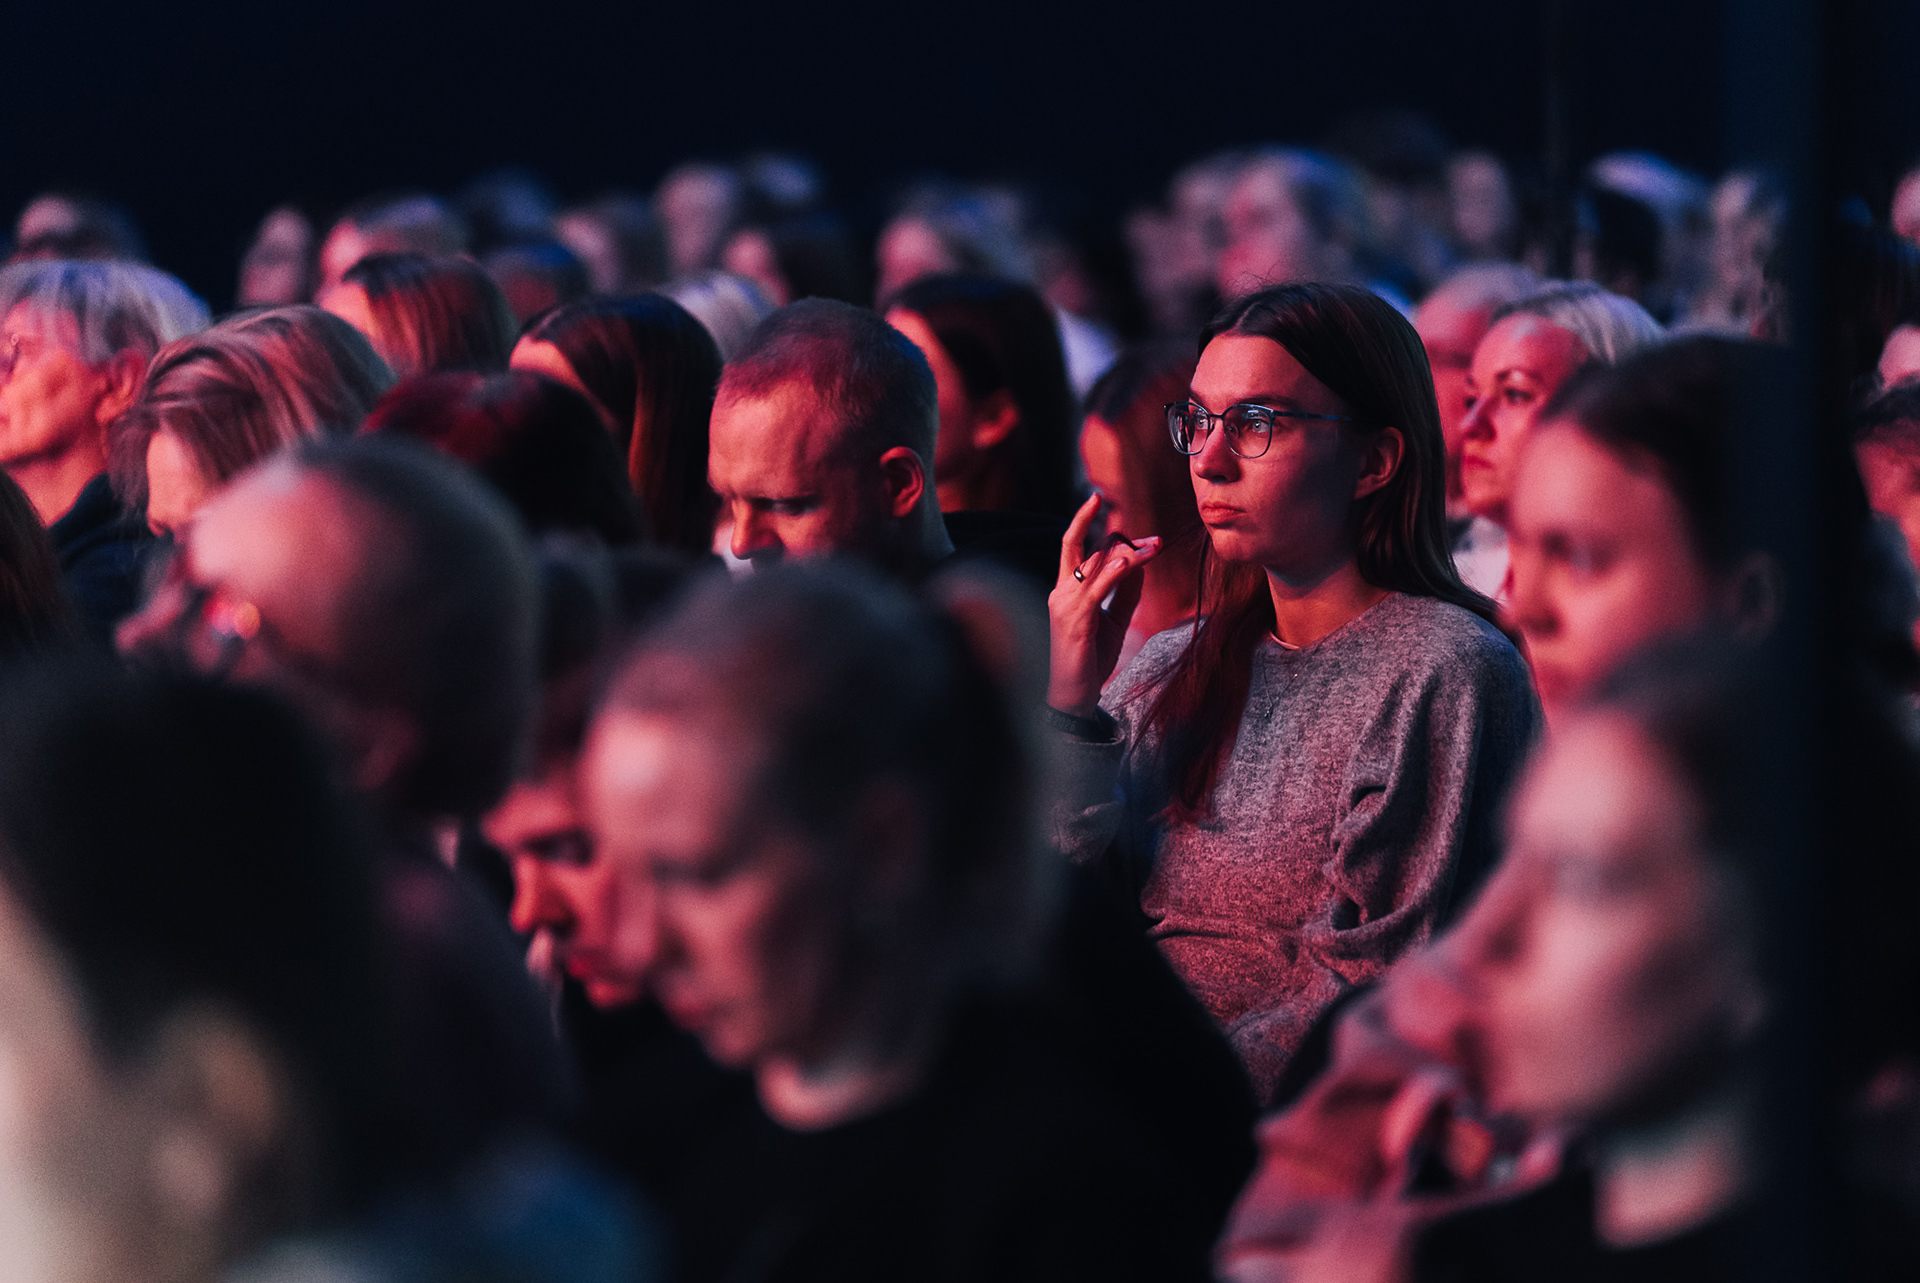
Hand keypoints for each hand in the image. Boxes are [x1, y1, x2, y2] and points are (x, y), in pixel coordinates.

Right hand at [1047, 494, 1160, 717]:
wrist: (1073, 695)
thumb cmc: (1090, 659)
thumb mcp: (1114, 620)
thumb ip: (1125, 593)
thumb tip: (1139, 564)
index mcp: (1066, 589)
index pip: (1081, 548)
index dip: (1110, 535)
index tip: (1146, 537)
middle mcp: (1061, 591)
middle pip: (1076, 543)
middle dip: (1100, 524)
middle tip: (1124, 511)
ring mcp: (1065, 604)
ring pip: (1093, 563)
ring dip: (1127, 551)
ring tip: (1156, 545)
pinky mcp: (1075, 620)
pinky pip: (1096, 589)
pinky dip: (1114, 572)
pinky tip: (1131, 561)